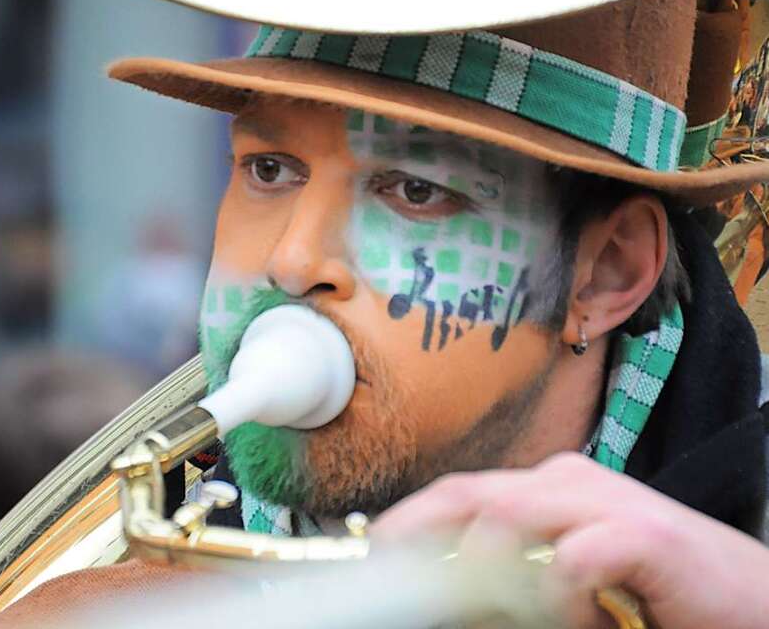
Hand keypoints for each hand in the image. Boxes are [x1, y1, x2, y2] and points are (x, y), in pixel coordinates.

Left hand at [375, 453, 768, 628]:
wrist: (752, 603)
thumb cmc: (658, 598)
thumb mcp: (567, 586)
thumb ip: (512, 582)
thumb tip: (448, 596)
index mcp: (547, 490)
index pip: (459, 495)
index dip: (407, 523)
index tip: (368, 557)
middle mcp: (568, 483)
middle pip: (468, 495)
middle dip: (416, 534)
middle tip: (382, 578)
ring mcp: (605, 500)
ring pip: (506, 517)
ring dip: (485, 575)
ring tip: (491, 610)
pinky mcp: (645, 534)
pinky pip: (572, 561)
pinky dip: (559, 600)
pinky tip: (584, 623)